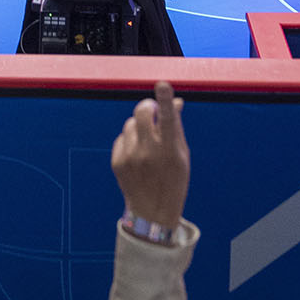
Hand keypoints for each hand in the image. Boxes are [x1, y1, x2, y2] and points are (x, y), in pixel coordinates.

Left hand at [112, 80, 188, 230]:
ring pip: (131, 123)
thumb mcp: (182, 157)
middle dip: (147, 106)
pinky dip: (130, 140)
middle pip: (142, 113)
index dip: (165, 101)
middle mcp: (149, 154)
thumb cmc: (173, 181)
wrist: (152, 213)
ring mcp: (131, 158)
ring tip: (147, 143)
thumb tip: (175, 101)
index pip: (168, 121)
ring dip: (139, 126)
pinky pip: (122, 138)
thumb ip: (176, 128)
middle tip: (152, 109)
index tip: (162, 85)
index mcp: (170, 152)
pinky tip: (137, 155)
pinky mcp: (118, 162)